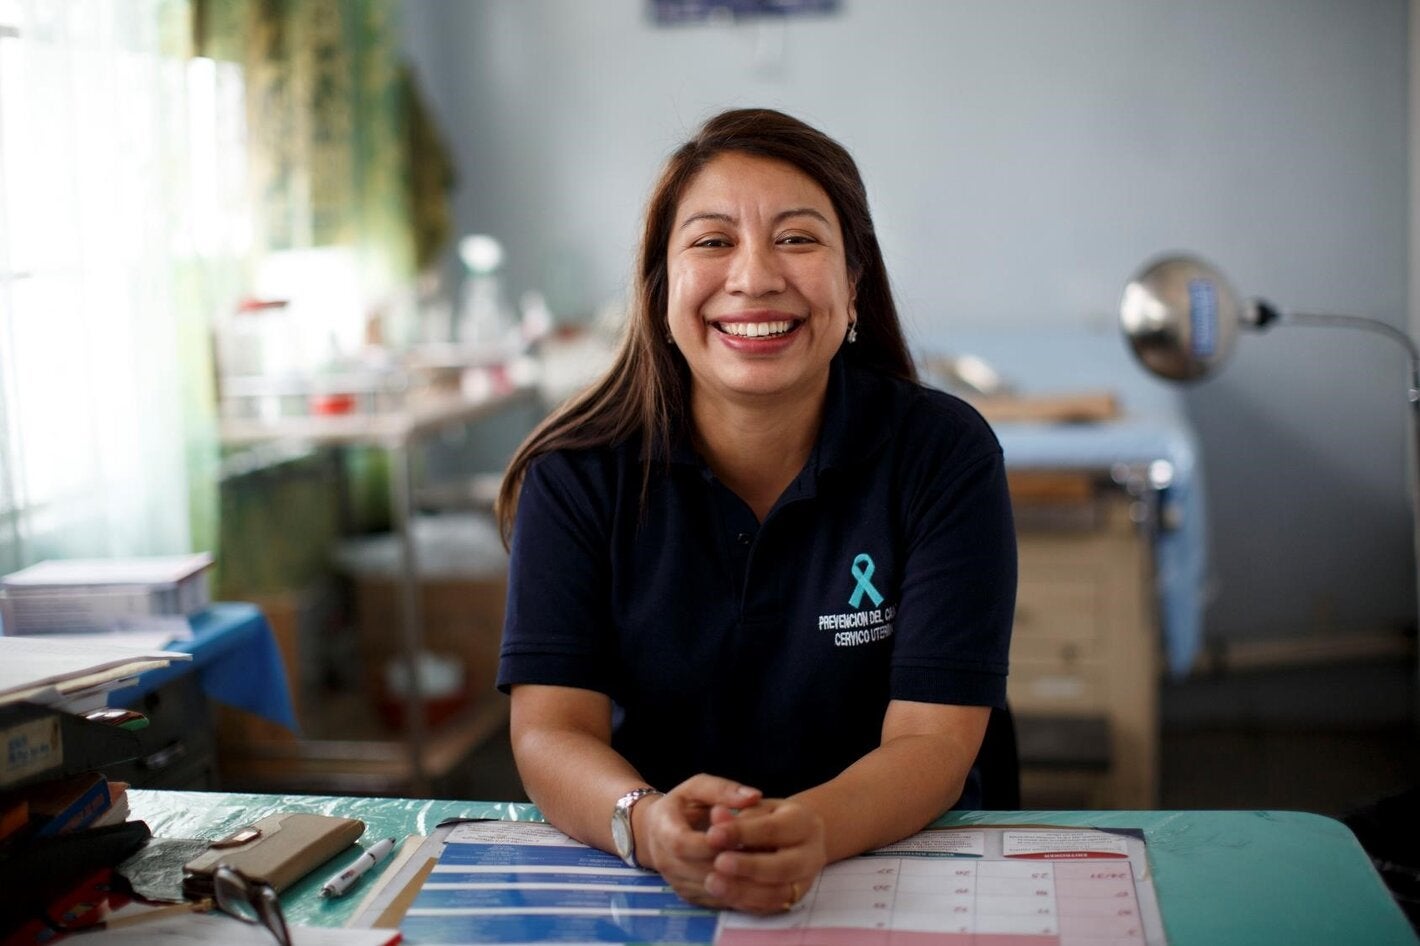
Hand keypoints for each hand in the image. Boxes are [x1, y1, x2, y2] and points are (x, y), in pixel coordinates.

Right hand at [637, 775, 762, 906]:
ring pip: (711, 890)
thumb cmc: (682, 805)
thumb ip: (724, 790)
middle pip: (700, 871)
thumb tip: (755, 796)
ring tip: (767, 867)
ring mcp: (676, 883)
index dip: (711, 844)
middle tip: (765, 854)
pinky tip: (761, 883)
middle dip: (732, 864)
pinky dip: (740, 895)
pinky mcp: (689, 896)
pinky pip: (716, 901)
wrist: (656, 831)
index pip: (683, 844)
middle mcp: (665, 861)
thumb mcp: (697, 788)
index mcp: (663, 830)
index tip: (741, 835)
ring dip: (740, 882)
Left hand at [702, 798, 825, 914]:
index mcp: (804, 822)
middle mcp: (810, 854)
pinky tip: (723, 894)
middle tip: (718, 863)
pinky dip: (746, 902)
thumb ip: (738, 813)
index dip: (741, 833)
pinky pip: (770, 907)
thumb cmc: (774, 817)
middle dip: (748, 867)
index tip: (712, 834)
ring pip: (777, 893)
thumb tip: (716, 815)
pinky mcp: (794, 899)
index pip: (772, 829)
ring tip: (713, 883)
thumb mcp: (759, 807)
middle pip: (782, 866)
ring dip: (743, 890)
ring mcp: (805, 880)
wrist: (800, 838)